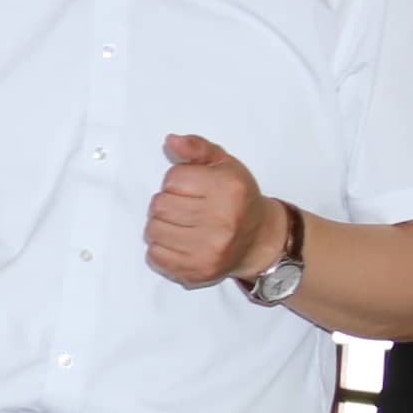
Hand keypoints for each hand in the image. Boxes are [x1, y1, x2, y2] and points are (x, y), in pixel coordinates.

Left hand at [148, 134, 285, 288]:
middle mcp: (222, 220)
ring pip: (153, 231)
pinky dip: (161, 249)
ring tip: (182, 225)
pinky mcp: (197, 270)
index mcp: (229, 188)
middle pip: (159, 206)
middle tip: (186, 208)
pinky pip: (155, 256)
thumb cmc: (238, 198)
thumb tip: (170, 141)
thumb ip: (197, 148)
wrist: (259, 240)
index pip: (172, 179)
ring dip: (161, 226)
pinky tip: (180, 243)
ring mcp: (210, 249)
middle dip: (166, 204)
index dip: (176, 181)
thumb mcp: (224, 165)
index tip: (192, 189)